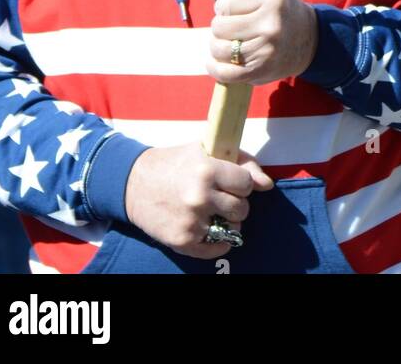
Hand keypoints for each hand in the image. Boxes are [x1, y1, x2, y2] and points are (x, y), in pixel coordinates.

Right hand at [124, 142, 272, 258]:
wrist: (133, 182)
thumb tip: (267, 184)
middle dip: (236, 203)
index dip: (242, 183)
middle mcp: (200, 197)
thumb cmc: (174, 163)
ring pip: (232, 229)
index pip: (247, 184)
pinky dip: (218, 242)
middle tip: (221, 197)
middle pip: (242, 209)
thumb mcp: (205, 151)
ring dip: (227, 221)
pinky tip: (211, 229)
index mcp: (207, 170)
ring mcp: (191, 221)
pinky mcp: (182, 241)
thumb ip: (241, 162)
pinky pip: (216, 249)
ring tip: (213, 211)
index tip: (231, 182)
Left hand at [203, 0, 319, 85]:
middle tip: (231, 26)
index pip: (227, 1)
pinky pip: (225, 73)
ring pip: (218, 48)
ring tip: (228, 41)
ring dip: (217, 45)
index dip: (223, 4)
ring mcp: (267, 50)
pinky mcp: (261, 71)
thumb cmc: (280, 8)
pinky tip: (215, 61)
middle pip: (219, 26)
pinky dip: (214, 68)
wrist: (308, 39)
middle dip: (220, 25)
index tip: (231, 7)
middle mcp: (272, 24)